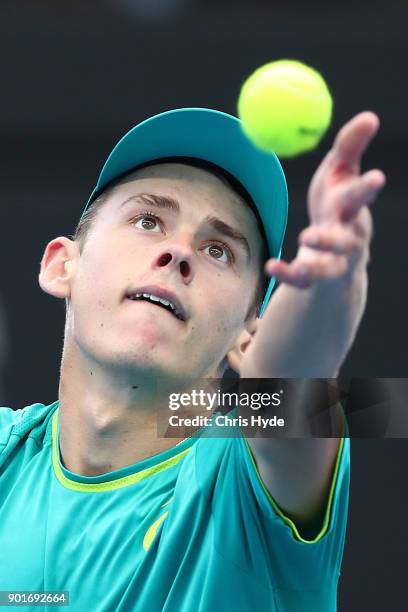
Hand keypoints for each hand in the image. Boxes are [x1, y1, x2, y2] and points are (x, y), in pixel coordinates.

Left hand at [265, 112, 385, 287]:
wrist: (331, 248)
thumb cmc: (335, 203)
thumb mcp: (339, 173)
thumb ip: (350, 147)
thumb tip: (370, 115)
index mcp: (351, 209)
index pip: (361, 198)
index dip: (368, 189)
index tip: (376, 177)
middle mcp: (347, 239)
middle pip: (346, 242)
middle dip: (333, 239)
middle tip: (311, 234)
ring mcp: (333, 262)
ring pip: (329, 267)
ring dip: (314, 263)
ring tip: (299, 247)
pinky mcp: (314, 279)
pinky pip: (302, 281)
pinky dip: (287, 274)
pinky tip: (271, 266)